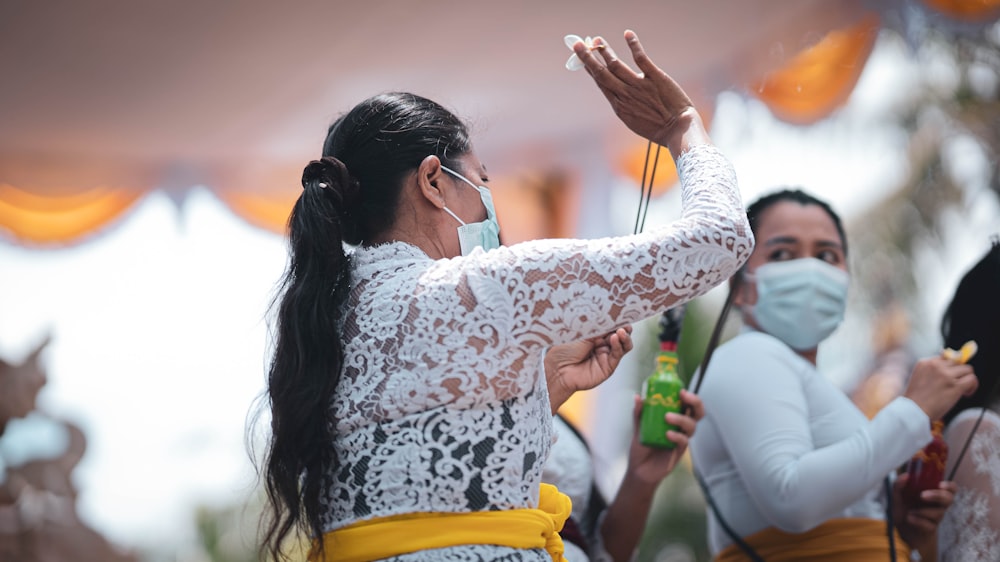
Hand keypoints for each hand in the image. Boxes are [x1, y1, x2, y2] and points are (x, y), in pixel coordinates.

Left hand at [545, 327, 632, 412]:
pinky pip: (617, 355)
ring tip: (622, 330)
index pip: (610, 325)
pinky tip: (615, 338)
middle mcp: (601, 344)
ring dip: (624, 336)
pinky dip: (618, 345)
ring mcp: (605, 356)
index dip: (617, 320)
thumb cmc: (564, 349)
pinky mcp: (608, 367)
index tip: (621, 312)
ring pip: (623, 345)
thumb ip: (599, 327)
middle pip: (619, 334)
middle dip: (623, 327)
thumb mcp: (583, 333)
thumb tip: (614, 319)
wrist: (557, 369)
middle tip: (624, 321)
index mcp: (594, 335)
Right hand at [571, 30, 708, 152]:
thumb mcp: (634, 121)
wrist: (678, 131)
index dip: (589, 69)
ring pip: (616, 65)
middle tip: (578, 44)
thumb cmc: (658, 129)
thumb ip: (625, 105)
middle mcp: (626, 94)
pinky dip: (633, 45)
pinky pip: (641, 59)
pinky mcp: (655, 78)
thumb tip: (618, 93)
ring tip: (597, 40)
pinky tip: (627, 34)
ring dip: (605, 51)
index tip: (581, 59)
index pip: (600, 83)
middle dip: (588, 58)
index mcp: (619, 106)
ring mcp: (640, 86)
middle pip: (602, 73)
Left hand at [624, 390, 703, 485]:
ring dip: (681, 418)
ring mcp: (681, 438)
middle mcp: (681, 427)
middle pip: (698, 412)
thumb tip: (637, 397)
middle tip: (684, 396)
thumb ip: (639, 412)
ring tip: (667, 417)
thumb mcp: (638, 426)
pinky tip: (668, 434)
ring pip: (692, 425)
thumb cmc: (642, 445)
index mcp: (675, 417)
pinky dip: (677, 436)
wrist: (639, 468)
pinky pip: (684, 441)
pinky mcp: (679, 451)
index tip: (681, 390)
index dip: (689, 396)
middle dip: (695, 402)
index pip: (687, 404)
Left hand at [892, 473, 955, 553]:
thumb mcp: (897, 496)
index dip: (950, 486)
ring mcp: (936, 517)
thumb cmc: (903, 509)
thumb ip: (899, 485)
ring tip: (909, 512)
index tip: (940, 484)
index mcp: (933, 493)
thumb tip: (906, 476)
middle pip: (949, 498)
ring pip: (938, 513)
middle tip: (922, 495)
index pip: (950, 488)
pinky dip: (917, 521)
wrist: (902, 530)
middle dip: (937, 496)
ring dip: (921, 511)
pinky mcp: (932, 528)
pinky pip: (928, 524)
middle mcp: (938, 505)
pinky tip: (909, 518)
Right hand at [903, 357, 977, 419]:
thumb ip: (931, 371)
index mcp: (924, 362)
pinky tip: (966, 394)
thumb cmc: (915, 399)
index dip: (950, 368)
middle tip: (956, 384)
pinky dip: (972, 386)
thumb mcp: (919, 378)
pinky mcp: (955, 385)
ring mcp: (946, 375)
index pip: (946, 357)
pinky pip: (972, 379)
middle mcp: (936, 365)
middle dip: (959, 373)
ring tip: (963, 390)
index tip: (950, 376)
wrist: (913, 411)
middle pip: (958, 362)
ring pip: (968, 370)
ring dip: (967, 379)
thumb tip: (950, 368)